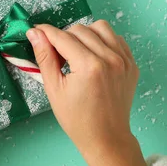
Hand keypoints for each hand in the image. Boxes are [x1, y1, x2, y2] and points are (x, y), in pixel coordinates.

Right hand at [27, 20, 146, 165]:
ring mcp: (124, 60)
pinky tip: (93, 55)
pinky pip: (116, 38)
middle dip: (64, 36)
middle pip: (80, 29)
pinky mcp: (131, 64)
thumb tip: (35, 33)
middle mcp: (109, 59)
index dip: (46, 32)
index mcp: (89, 66)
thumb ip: (44, 57)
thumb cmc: (77, 119)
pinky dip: (102, 40)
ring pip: (100, 27)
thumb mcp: (54, 89)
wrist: (106, 138)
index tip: (36, 31)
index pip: (62, 37)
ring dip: (85, 34)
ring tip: (76, 52)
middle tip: (57, 54)